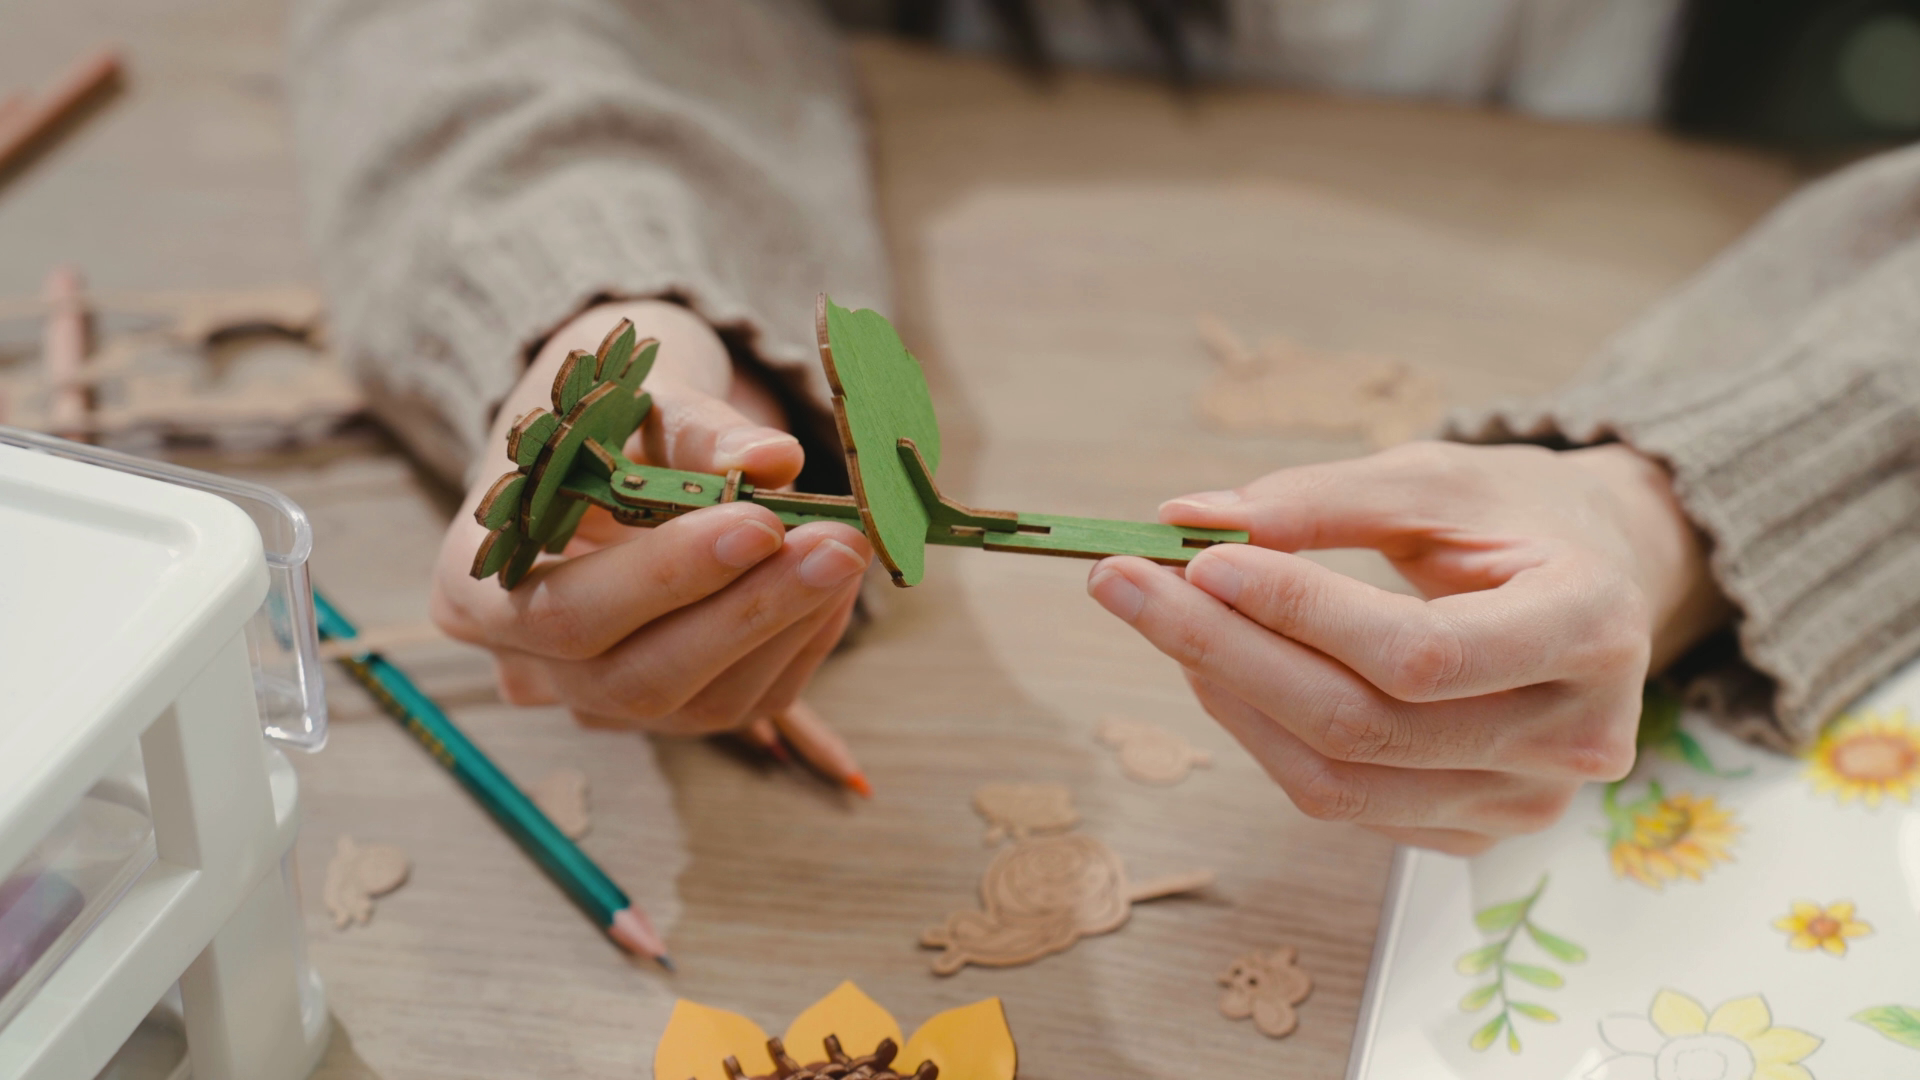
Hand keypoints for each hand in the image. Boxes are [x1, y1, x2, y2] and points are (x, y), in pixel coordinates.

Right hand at [430, 300, 872, 736]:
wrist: (611, 443)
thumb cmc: (603, 414)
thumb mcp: (632, 395)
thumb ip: (696, 430)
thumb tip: (773, 459)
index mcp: (474, 588)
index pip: (568, 613)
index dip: (664, 579)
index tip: (757, 522)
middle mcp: (530, 666)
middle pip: (638, 677)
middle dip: (748, 611)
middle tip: (837, 542)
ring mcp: (604, 702)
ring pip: (705, 702)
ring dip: (791, 625)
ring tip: (849, 546)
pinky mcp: (678, 713)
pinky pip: (753, 701)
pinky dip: (807, 637)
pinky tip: (839, 577)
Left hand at [1086, 441, 1728, 853]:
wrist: (1601, 585)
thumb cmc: (1517, 520)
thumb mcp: (1435, 480)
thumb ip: (1319, 500)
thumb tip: (1187, 518)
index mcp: (1591, 629)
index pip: (1416, 651)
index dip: (1298, 611)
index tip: (1198, 558)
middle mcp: (1573, 738)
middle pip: (1363, 725)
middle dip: (1224, 650)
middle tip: (1124, 584)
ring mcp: (1526, 803)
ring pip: (1337, 779)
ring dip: (1227, 696)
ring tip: (1160, 618)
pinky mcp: (1475, 832)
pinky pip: (1342, 801)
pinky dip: (1262, 733)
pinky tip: (1218, 670)